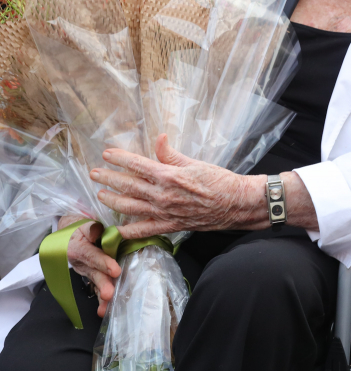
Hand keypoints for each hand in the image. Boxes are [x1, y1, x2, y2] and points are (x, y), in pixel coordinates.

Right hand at [60, 215, 120, 317]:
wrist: (70, 236)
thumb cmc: (80, 228)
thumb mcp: (84, 224)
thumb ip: (91, 228)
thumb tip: (96, 230)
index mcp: (77, 248)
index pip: (91, 255)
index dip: (102, 263)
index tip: (115, 270)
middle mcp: (80, 263)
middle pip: (93, 273)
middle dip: (102, 284)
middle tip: (110, 293)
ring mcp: (86, 271)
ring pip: (94, 283)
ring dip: (101, 294)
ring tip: (108, 304)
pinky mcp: (91, 277)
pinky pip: (96, 288)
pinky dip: (100, 300)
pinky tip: (105, 310)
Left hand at [92, 134, 264, 238]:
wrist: (235, 204)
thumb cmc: (219, 180)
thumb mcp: (195, 163)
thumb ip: (172, 154)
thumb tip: (159, 139)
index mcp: (169, 176)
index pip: (137, 165)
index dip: (119, 159)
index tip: (107, 154)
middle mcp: (162, 195)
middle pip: (127, 186)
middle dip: (108, 178)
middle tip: (95, 173)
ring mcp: (163, 213)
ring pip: (129, 207)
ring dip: (112, 200)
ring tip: (101, 194)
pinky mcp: (169, 226)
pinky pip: (143, 230)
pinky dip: (128, 231)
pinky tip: (117, 228)